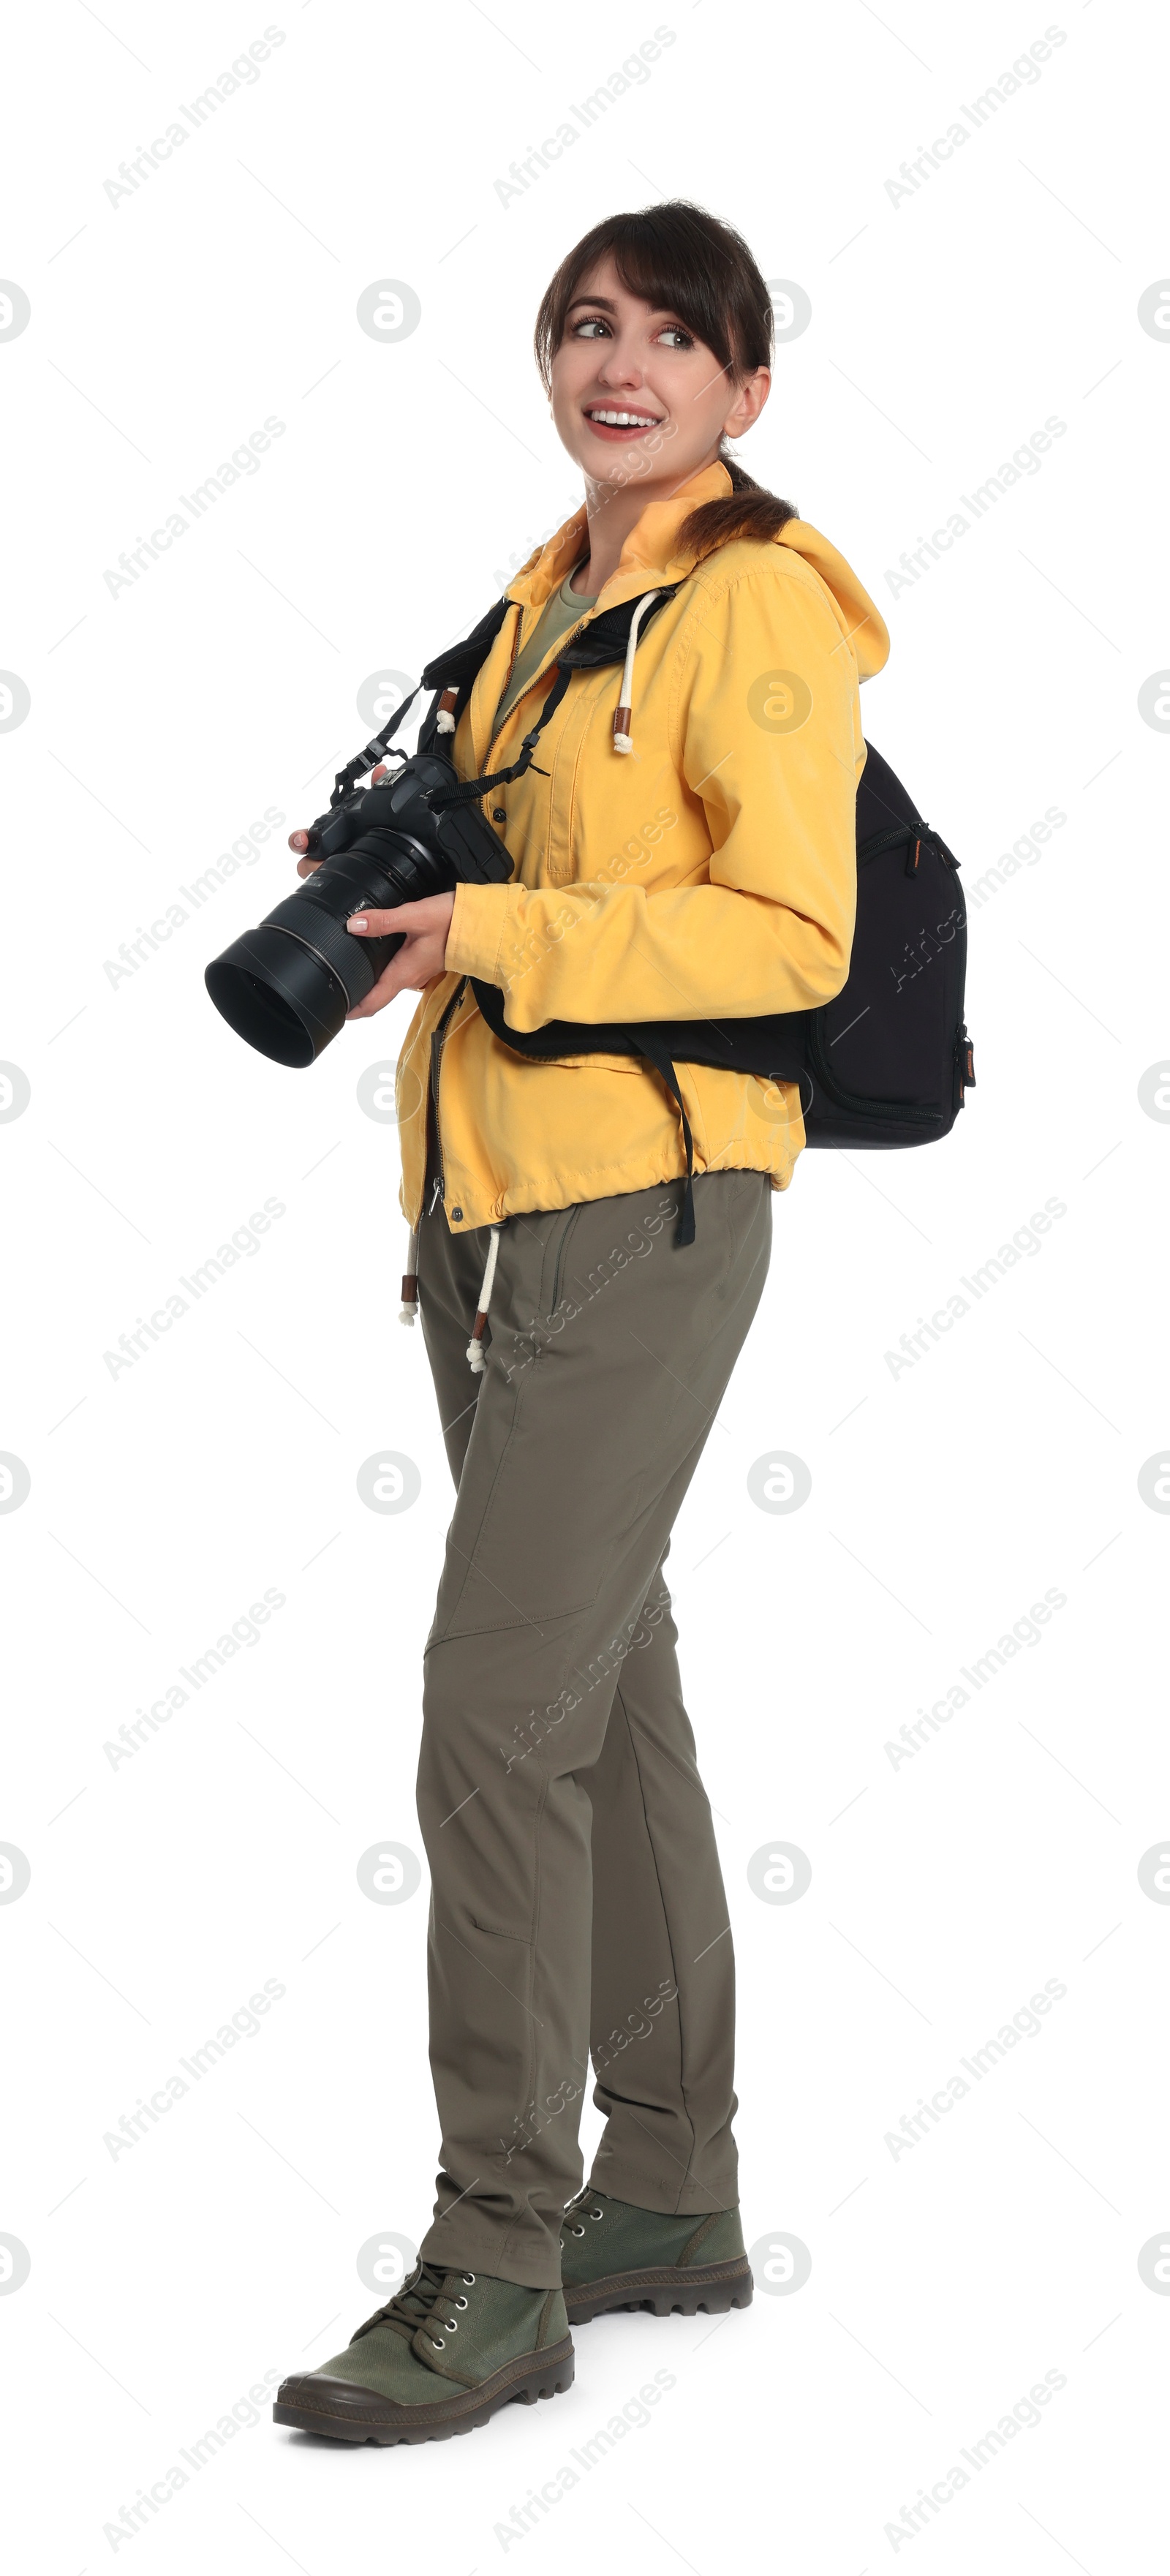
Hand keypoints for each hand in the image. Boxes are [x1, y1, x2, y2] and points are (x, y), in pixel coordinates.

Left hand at [342, 890, 455, 1015]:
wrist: (482, 923)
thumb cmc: (452, 922)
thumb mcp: (415, 917)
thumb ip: (383, 921)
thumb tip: (355, 924)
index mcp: (404, 973)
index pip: (374, 1002)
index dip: (355, 1010)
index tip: (338, 1011)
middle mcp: (411, 978)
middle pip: (380, 996)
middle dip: (359, 997)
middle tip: (340, 992)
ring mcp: (419, 972)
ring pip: (390, 984)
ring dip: (372, 985)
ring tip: (353, 976)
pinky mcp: (425, 962)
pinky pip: (401, 973)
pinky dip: (385, 973)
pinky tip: (378, 959)